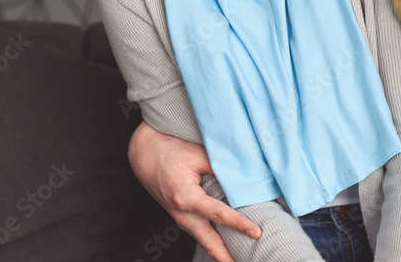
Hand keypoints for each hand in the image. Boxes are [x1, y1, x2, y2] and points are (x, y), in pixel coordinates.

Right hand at [128, 121, 261, 261]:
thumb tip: (242, 178)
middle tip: (246, 261)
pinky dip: (212, 242)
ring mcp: (180, 218)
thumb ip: (219, 167)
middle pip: (209, 242)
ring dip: (221, 252)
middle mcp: (182, 213)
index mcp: (186, 197)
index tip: (256, 233)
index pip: (218, 214)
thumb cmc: (169, 151)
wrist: (144, 154)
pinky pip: (199, 234)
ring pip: (204, 241)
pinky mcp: (180, 217)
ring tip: (238, 259)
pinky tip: (225, 244)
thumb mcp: (197, 154)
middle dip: (226, 257)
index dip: (239, 224)